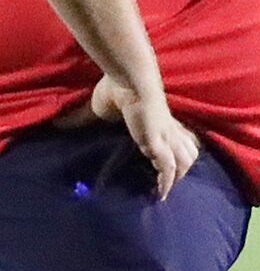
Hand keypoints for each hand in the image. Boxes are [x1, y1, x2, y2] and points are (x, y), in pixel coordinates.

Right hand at [89, 73, 198, 196]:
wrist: (128, 78)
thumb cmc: (116, 88)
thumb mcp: (100, 107)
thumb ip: (83, 118)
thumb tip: (58, 123)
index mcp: (160, 121)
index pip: (179, 140)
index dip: (175, 154)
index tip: (165, 169)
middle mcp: (168, 130)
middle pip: (189, 152)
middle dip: (182, 168)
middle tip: (167, 182)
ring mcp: (166, 136)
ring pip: (185, 161)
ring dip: (177, 176)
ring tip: (164, 189)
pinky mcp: (158, 142)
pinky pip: (169, 167)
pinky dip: (167, 181)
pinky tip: (161, 193)